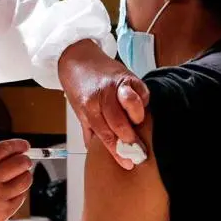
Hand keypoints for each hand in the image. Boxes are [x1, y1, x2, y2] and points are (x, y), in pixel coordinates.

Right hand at [0, 139, 32, 220]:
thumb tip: (12, 152)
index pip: (4, 148)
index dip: (17, 145)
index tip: (23, 145)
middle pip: (19, 163)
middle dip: (24, 160)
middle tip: (23, 162)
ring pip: (24, 179)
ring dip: (24, 176)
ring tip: (19, 177)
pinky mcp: (5, 210)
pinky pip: (22, 196)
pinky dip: (20, 192)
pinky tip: (13, 192)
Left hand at [59, 40, 149, 169]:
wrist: (77, 57)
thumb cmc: (79, 86)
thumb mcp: (79, 110)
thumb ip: (90, 131)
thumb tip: (96, 151)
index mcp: (89, 107)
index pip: (105, 134)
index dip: (117, 151)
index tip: (128, 163)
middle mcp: (103, 96)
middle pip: (119, 123)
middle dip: (130, 140)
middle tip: (139, 151)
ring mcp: (117, 85)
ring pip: (132, 104)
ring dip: (137, 117)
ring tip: (138, 125)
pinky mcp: (129, 76)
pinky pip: (142, 91)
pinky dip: (144, 102)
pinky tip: (141, 109)